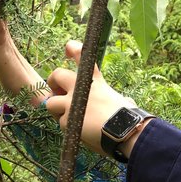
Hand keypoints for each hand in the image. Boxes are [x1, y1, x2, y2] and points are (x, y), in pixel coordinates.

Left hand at [45, 41, 138, 156]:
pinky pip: (61, 123)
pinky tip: (80, 133)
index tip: (67, 49)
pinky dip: (69, 128)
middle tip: (56, 92)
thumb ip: (116, 99)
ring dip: (56, 110)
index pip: (82, 55)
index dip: (72, 48)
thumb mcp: (124, 101)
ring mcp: (72, 103)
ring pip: (51, 103)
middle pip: (57, 74)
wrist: (125, 131)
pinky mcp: (68, 120)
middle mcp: (82, 87)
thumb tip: (126, 103)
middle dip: (52, 82)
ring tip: (68, 118)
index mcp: (96, 81)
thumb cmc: (128, 118)